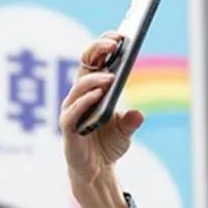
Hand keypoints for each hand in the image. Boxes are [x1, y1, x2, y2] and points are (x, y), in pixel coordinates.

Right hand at [60, 33, 142, 207]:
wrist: (96, 172)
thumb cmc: (107, 146)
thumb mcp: (125, 132)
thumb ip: (131, 121)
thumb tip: (139, 114)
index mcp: (91, 90)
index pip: (95, 61)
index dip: (103, 46)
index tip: (120, 35)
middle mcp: (79, 96)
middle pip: (85, 66)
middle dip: (98, 51)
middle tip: (114, 44)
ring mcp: (72, 111)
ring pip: (79, 88)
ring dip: (95, 80)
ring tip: (112, 76)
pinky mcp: (68, 129)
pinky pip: (74, 112)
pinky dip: (85, 103)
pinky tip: (98, 97)